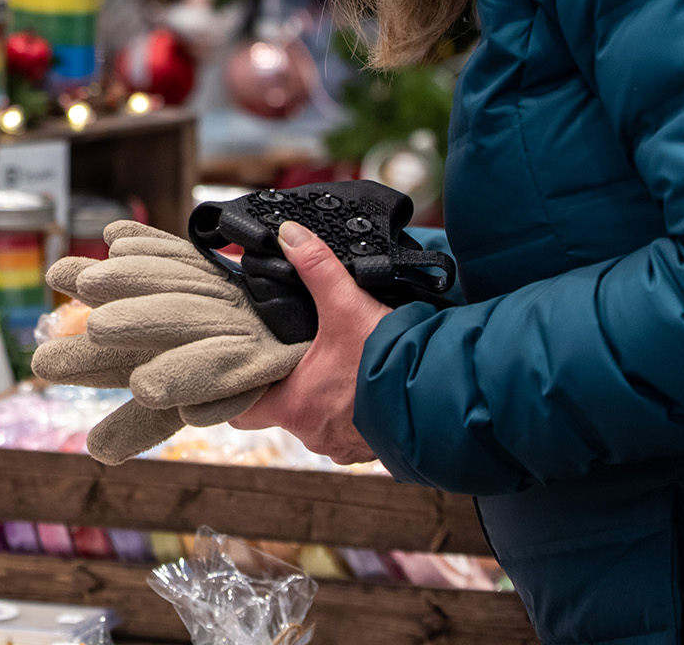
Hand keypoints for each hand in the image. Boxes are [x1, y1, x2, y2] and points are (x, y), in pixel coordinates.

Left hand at [229, 221, 391, 463]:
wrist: (447, 395)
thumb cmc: (394, 362)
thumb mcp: (349, 306)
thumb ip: (316, 267)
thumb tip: (290, 235)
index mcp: (295, 406)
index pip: (242, 410)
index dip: (237, 388)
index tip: (238, 366)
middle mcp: (314, 434)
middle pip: (280, 411)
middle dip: (283, 383)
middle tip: (286, 354)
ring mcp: (344, 445)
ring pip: (315, 420)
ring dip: (320, 396)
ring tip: (325, 365)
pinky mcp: (371, 447)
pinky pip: (348, 429)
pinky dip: (349, 408)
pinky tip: (357, 384)